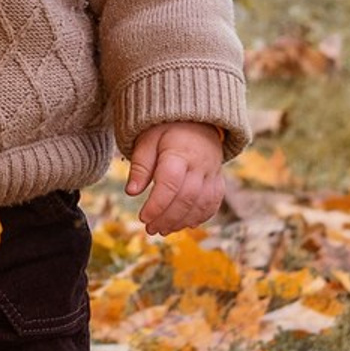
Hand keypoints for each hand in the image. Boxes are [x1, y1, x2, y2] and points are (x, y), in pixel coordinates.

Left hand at [124, 121, 226, 236]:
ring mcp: (212, 173)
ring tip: (163, 229)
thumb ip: (140, 166)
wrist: (197, 121)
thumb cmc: (166, 131)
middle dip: (167, 218)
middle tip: (150, 229)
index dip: (157, 204)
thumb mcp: (147, 140)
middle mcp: (200, 164)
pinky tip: (184, 224)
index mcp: (180, 152)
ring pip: (201, 204)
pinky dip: (199, 217)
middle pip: (186, 198)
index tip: (142, 217)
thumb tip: (131, 192)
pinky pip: (213, 203)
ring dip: (182, 221)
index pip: (170, 183)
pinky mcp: (218, 180)